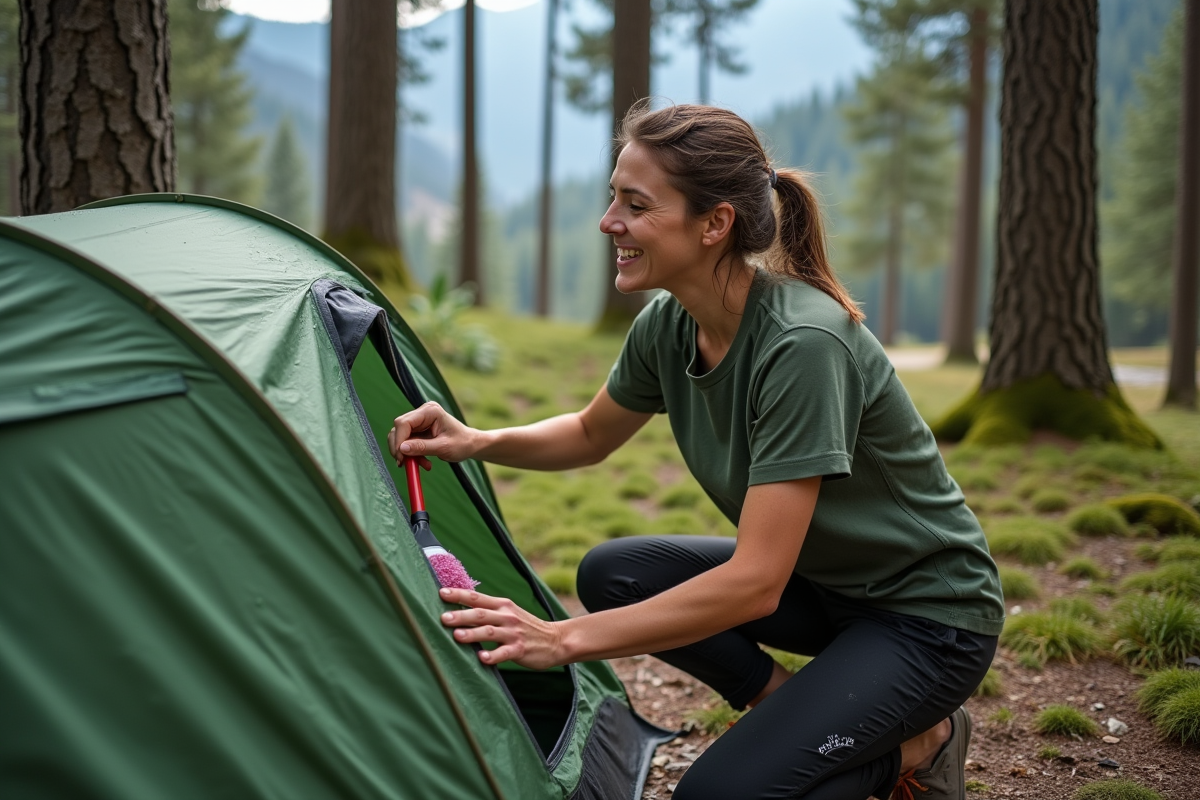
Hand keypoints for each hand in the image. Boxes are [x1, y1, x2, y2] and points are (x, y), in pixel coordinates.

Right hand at [388, 401, 479, 465]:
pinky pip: (406, 443)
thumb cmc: (462, 443)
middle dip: (400, 448)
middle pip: (398, 429)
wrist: (470, 444)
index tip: (401, 457)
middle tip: (404, 464)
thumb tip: (402, 449)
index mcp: (430, 411)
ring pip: (400, 438)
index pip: (404, 423)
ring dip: (407, 454)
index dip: (399, 440)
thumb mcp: (443, 447)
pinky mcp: (418, 431)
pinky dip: (411, 455)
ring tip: (422, 464)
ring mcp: (419, 422)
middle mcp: (422, 413)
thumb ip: (422, 447)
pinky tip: (423, 462)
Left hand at [439, 587, 564, 669]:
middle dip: (461, 615)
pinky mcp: (520, 649)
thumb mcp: (509, 612)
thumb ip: (488, 610)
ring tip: (457, 636)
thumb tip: (459, 608)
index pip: (476, 597)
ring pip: (490, 632)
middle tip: (443, 618)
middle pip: (480, 614)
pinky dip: (493, 655)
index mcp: (502, 605)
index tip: (441, 593)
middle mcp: (507, 617)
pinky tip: (482, 658)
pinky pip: (504, 653)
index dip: (459, 594)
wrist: (555, 640)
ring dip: (473, 634)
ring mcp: (513, 633)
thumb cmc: (526, 627)